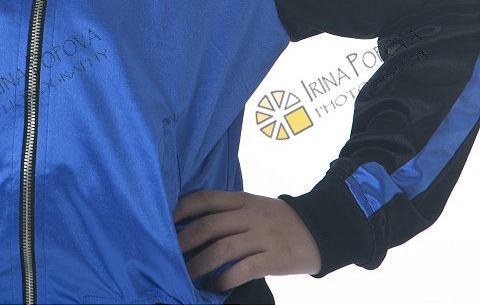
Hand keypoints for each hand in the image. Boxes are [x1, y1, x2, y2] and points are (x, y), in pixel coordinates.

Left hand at [172, 189, 321, 291]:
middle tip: (170, 254)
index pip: (206, 198)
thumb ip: (229, 211)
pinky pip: (244, 269)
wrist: (318, 230)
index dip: (183, 209)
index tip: (165, 221)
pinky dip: (226, 278)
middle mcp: (250, 215)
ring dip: (200, 263)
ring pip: (223, 248)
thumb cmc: (277, 220)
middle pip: (210, 225)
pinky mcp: (275, 258)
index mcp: (242, 200)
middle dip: (186, 241)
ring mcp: (263, 236)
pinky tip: (215, 286)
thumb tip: (193, 223)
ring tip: (186, 276)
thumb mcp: (253, 206)